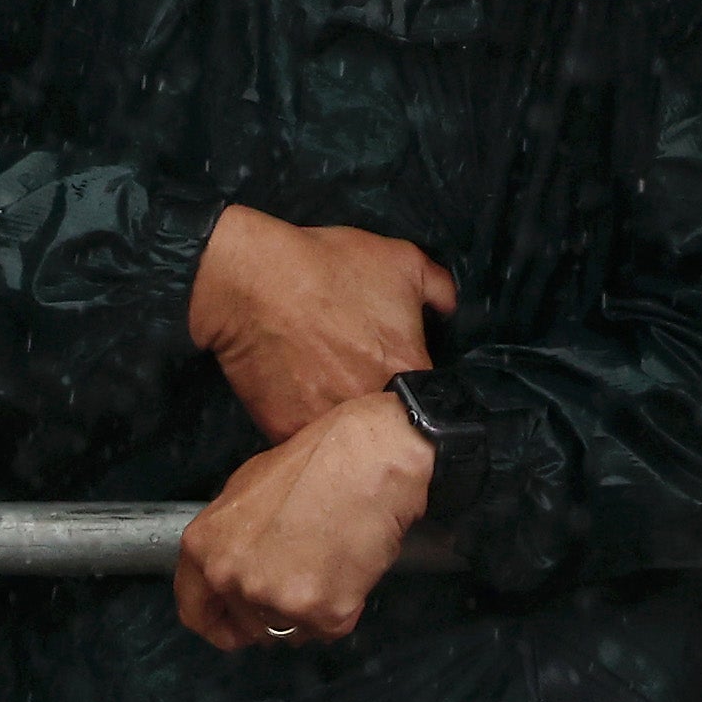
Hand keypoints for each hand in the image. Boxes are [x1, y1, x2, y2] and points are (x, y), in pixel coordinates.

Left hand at [173, 389, 437, 649]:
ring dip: (308, 609)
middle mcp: (233, 578)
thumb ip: (226, 541)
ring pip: (291, 630)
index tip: (234, 629)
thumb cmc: (315, 462)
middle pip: (250, 625)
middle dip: (274, 608)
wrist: (369, 458)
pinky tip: (347, 568)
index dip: (218, 625)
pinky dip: (343, 606)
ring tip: (327, 562)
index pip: (196, 612)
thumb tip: (232, 568)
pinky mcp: (323, 613)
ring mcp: (277, 599)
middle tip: (301, 574)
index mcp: (205, 547)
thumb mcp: (244, 489)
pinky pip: (329, 627)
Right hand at [191, 208, 453, 441]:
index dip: (418, 385)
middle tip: (358, 377)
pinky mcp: (287, 432)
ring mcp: (329, 423)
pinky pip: (305, 441)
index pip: (432, 395)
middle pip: (390, 421)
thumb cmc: (326, 266)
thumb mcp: (402, 260)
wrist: (251, 281)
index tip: (398, 371)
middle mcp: (374, 406)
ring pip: (348, 438)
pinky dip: (304, 424)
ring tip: (326, 387)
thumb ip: (439, 289)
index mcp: (410, 370)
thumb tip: (449, 310)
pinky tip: (297, 398)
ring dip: (344, 420)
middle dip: (382, 404)